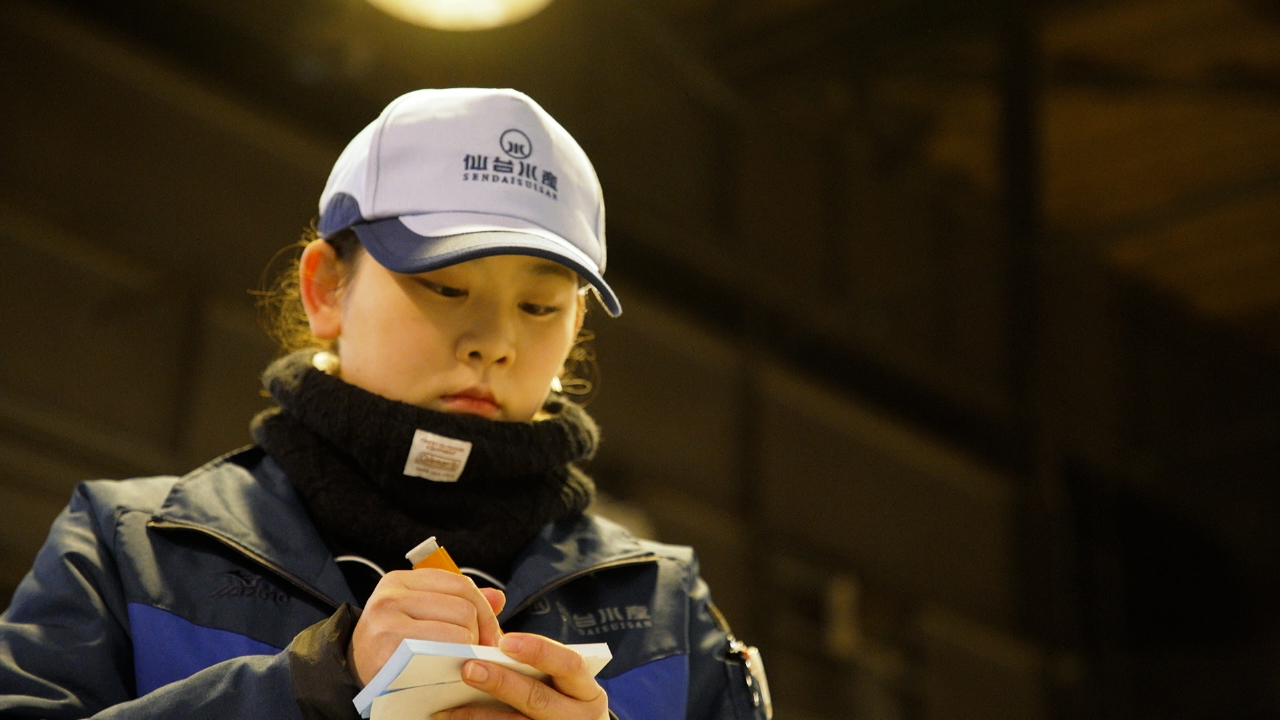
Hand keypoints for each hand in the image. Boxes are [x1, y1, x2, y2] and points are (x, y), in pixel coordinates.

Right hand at [348, 568, 505, 686]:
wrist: (352, 672)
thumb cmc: (393, 643)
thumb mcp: (418, 613)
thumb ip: (457, 602)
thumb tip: (498, 597)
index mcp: (399, 581)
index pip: (459, 584)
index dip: (485, 610)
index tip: (490, 633)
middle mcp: (390, 597)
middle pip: (463, 608)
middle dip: (479, 633)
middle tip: (478, 652)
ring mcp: (387, 624)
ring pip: (458, 630)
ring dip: (468, 650)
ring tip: (462, 660)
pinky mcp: (389, 652)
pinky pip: (444, 652)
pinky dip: (455, 662)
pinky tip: (450, 669)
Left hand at [433, 633, 608, 719]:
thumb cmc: (558, 699)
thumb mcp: (555, 676)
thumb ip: (525, 648)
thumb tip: (491, 600)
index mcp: (585, 691)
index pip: (569, 664)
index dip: (539, 651)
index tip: (504, 642)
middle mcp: (577, 717)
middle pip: (538, 699)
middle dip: (502, 683)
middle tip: (469, 668)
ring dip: (480, 715)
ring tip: (450, 705)